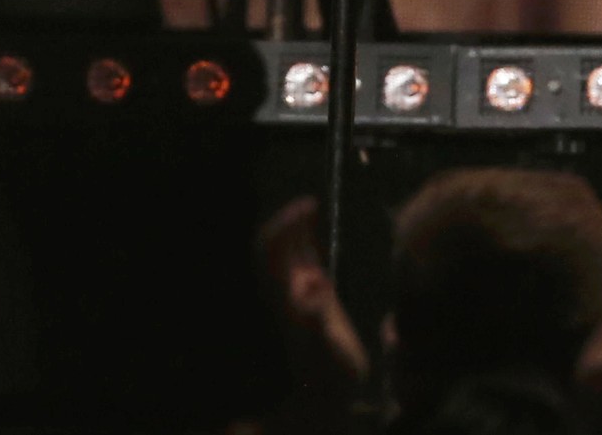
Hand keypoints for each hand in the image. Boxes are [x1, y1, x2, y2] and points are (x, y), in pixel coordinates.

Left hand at [256, 195, 369, 394]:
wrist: (328, 396)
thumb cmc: (330, 376)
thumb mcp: (327, 352)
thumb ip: (317, 321)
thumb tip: (311, 290)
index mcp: (284, 298)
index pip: (271, 252)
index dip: (283, 227)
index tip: (307, 208)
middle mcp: (285, 292)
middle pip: (274, 247)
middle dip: (288, 222)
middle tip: (310, 204)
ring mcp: (296, 293)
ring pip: (286, 252)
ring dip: (295, 228)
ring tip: (311, 208)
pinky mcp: (311, 297)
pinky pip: (303, 261)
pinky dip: (306, 240)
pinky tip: (315, 226)